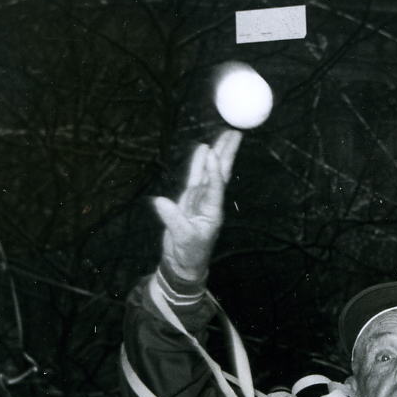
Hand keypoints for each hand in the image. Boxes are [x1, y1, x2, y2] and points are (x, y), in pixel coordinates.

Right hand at [152, 129, 242, 287]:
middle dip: (227, 153)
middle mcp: (209, 202)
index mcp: (212, 211)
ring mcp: (200, 199)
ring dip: (217, 153)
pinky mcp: (190, 199)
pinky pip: (196, 177)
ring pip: (209, 172)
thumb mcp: (182, 239)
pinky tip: (203, 149)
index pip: (215, 187)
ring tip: (225, 135)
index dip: (213, 170)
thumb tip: (160, 202)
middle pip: (220, 172)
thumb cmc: (188, 254)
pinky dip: (199, 163)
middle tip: (236, 132)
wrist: (184, 263)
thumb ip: (173, 220)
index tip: (213, 152)